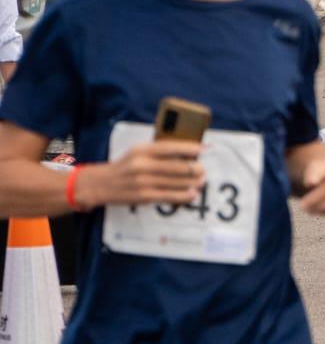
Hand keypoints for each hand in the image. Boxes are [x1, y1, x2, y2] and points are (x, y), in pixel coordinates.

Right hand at [78, 140, 203, 208]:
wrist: (100, 184)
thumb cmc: (125, 166)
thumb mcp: (137, 152)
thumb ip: (159, 152)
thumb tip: (188, 153)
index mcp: (141, 150)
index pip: (171, 147)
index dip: (191, 148)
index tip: (205, 149)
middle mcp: (142, 164)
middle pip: (178, 166)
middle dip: (195, 168)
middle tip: (203, 169)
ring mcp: (143, 181)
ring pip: (177, 182)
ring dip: (193, 182)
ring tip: (201, 181)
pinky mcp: (144, 196)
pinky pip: (170, 196)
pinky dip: (184, 195)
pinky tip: (192, 193)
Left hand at [298, 153, 324, 214]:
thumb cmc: (318, 175)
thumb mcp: (311, 171)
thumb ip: (311, 173)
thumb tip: (312, 183)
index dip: (319, 175)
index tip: (307, 184)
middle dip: (315, 198)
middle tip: (303, 206)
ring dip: (322, 207)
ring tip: (309, 210)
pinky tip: (320, 211)